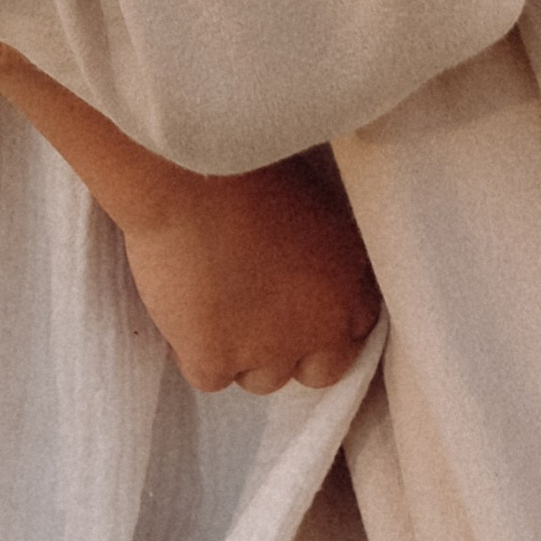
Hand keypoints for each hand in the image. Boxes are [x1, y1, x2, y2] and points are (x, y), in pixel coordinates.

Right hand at [114, 152, 378, 396]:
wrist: (188, 172)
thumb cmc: (250, 162)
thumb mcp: (314, 199)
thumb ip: (324, 248)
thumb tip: (311, 264)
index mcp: (350, 283)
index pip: (358, 330)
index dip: (328, 319)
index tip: (303, 302)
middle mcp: (319, 329)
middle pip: (319, 372)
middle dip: (296, 349)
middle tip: (259, 311)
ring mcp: (266, 353)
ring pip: (259, 378)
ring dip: (244, 351)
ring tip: (214, 300)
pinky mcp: (213, 362)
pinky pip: (207, 374)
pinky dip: (195, 348)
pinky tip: (183, 305)